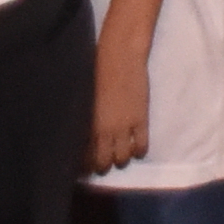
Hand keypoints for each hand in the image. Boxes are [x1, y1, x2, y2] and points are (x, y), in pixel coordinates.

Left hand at [90, 37, 151, 171]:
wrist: (120, 57)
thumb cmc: (97, 72)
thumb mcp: (86, 99)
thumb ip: (86, 120)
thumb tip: (83, 135)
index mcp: (87, 124)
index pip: (85, 155)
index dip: (86, 164)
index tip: (87, 166)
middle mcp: (104, 130)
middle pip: (103, 161)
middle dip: (103, 164)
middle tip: (104, 161)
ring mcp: (124, 126)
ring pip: (123, 158)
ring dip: (121, 158)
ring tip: (121, 154)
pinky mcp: (140, 120)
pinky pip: (141, 145)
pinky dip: (139, 151)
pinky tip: (137, 148)